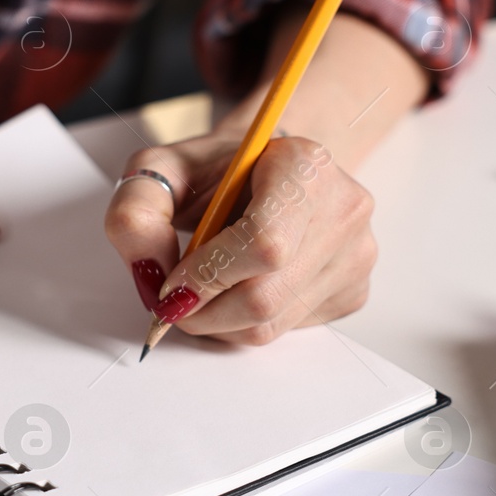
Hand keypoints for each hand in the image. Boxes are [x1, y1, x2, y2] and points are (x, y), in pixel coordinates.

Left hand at [104, 132, 375, 344]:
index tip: (172, 284)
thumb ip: (138, 211)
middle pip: (264, 296)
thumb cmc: (220, 171)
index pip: (264, 244)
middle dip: (204, 309)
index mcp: (305, 165)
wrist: (269, 172)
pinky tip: (244, 284)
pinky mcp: (354, 291)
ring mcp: (356, 254)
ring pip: (271, 324)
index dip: (209, 276)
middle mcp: (344, 208)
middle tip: (175, 297)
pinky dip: (248, 322)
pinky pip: (288, 331)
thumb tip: (151, 273)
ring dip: (220, 320)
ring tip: (208, 285)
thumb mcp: (163, 169)